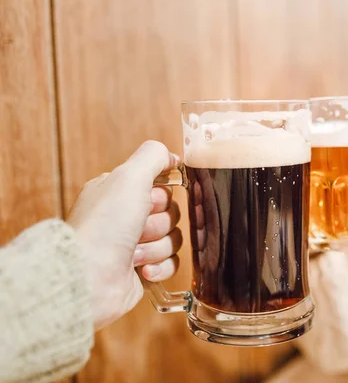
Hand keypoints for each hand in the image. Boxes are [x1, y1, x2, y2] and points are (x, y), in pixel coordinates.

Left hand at [67, 141, 182, 329]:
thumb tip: (171, 156)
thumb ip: (153, 157)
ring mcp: (133, 246)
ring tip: (133, 253)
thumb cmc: (104, 226)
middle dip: (158, 223)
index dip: (160, 196)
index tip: (148, 199)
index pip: (161, 187)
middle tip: (137, 228)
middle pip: (171, 213)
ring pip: (173, 239)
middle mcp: (125, 218)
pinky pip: (171, 264)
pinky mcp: (142, 270)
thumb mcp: (129, 176)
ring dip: (157, 247)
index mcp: (119, 193)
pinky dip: (160, 266)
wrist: (89, 277)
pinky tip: (141, 269)